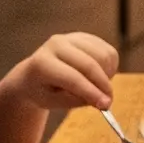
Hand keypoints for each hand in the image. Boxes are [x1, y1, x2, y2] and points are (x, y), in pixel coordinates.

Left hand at [1, 31, 118, 114]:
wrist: (33, 73)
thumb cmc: (43, 91)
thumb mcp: (54, 102)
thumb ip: (79, 100)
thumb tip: (104, 100)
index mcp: (42, 63)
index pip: (73, 78)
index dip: (91, 92)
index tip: (106, 106)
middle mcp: (56, 44)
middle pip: (90, 65)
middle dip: (103, 85)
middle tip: (108, 101)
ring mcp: (71, 37)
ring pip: (103, 55)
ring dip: (107, 75)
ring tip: (98, 86)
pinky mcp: (85, 36)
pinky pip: (108, 51)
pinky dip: (110, 67)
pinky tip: (99, 75)